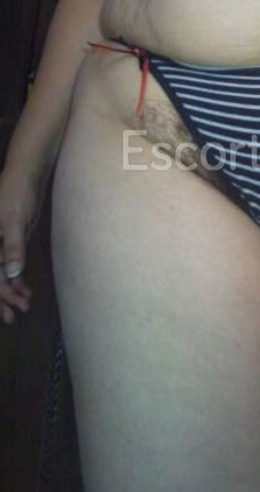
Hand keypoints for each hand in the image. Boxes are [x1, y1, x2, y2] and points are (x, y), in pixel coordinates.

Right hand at [0, 169, 40, 324]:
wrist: (26, 175)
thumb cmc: (18, 193)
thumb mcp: (16, 220)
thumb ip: (13, 247)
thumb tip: (12, 273)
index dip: (1, 294)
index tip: (12, 308)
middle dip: (3, 298)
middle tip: (16, 316)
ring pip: (1, 274)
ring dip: (10, 291)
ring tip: (24, 307)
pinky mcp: (10, 241)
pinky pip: (9, 265)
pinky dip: (17, 278)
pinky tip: (25, 290)